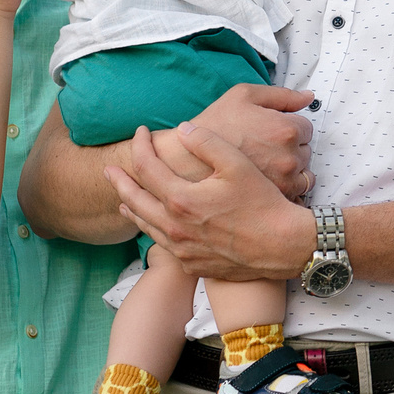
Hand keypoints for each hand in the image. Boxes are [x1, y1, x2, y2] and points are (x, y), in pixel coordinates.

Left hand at [105, 121, 310, 282]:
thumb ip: (206, 142)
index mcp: (181, 200)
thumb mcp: (237, 164)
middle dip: (120, 181)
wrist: (283, 247)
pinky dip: (153, 230)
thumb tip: (182, 129)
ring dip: (132, 208)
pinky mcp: (192, 264)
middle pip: (135, 201)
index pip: (146, 168)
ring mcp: (182, 250)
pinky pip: (163, 246)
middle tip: (110, 170)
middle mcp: (174, 228)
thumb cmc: (264, 203)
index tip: (141, 132)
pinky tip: (155, 225)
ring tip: (123, 199)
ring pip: (146, 226)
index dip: (140, 146)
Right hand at [166, 82, 313, 199]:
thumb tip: (307, 97)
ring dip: (291, 170)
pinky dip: (286, 188)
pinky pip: (295, 194)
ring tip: (265, 165)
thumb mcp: (244, 96)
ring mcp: (284, 182)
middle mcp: (289, 157)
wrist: (187, 159)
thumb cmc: (214, 125)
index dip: (287, 127)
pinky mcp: (275, 199)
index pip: (306, 127)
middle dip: (290, 148)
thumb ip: (281, 94)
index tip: (271, 131)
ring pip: (303, 174)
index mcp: (285, 129)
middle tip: (264, 147)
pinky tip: (267, 182)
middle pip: (305, 151)